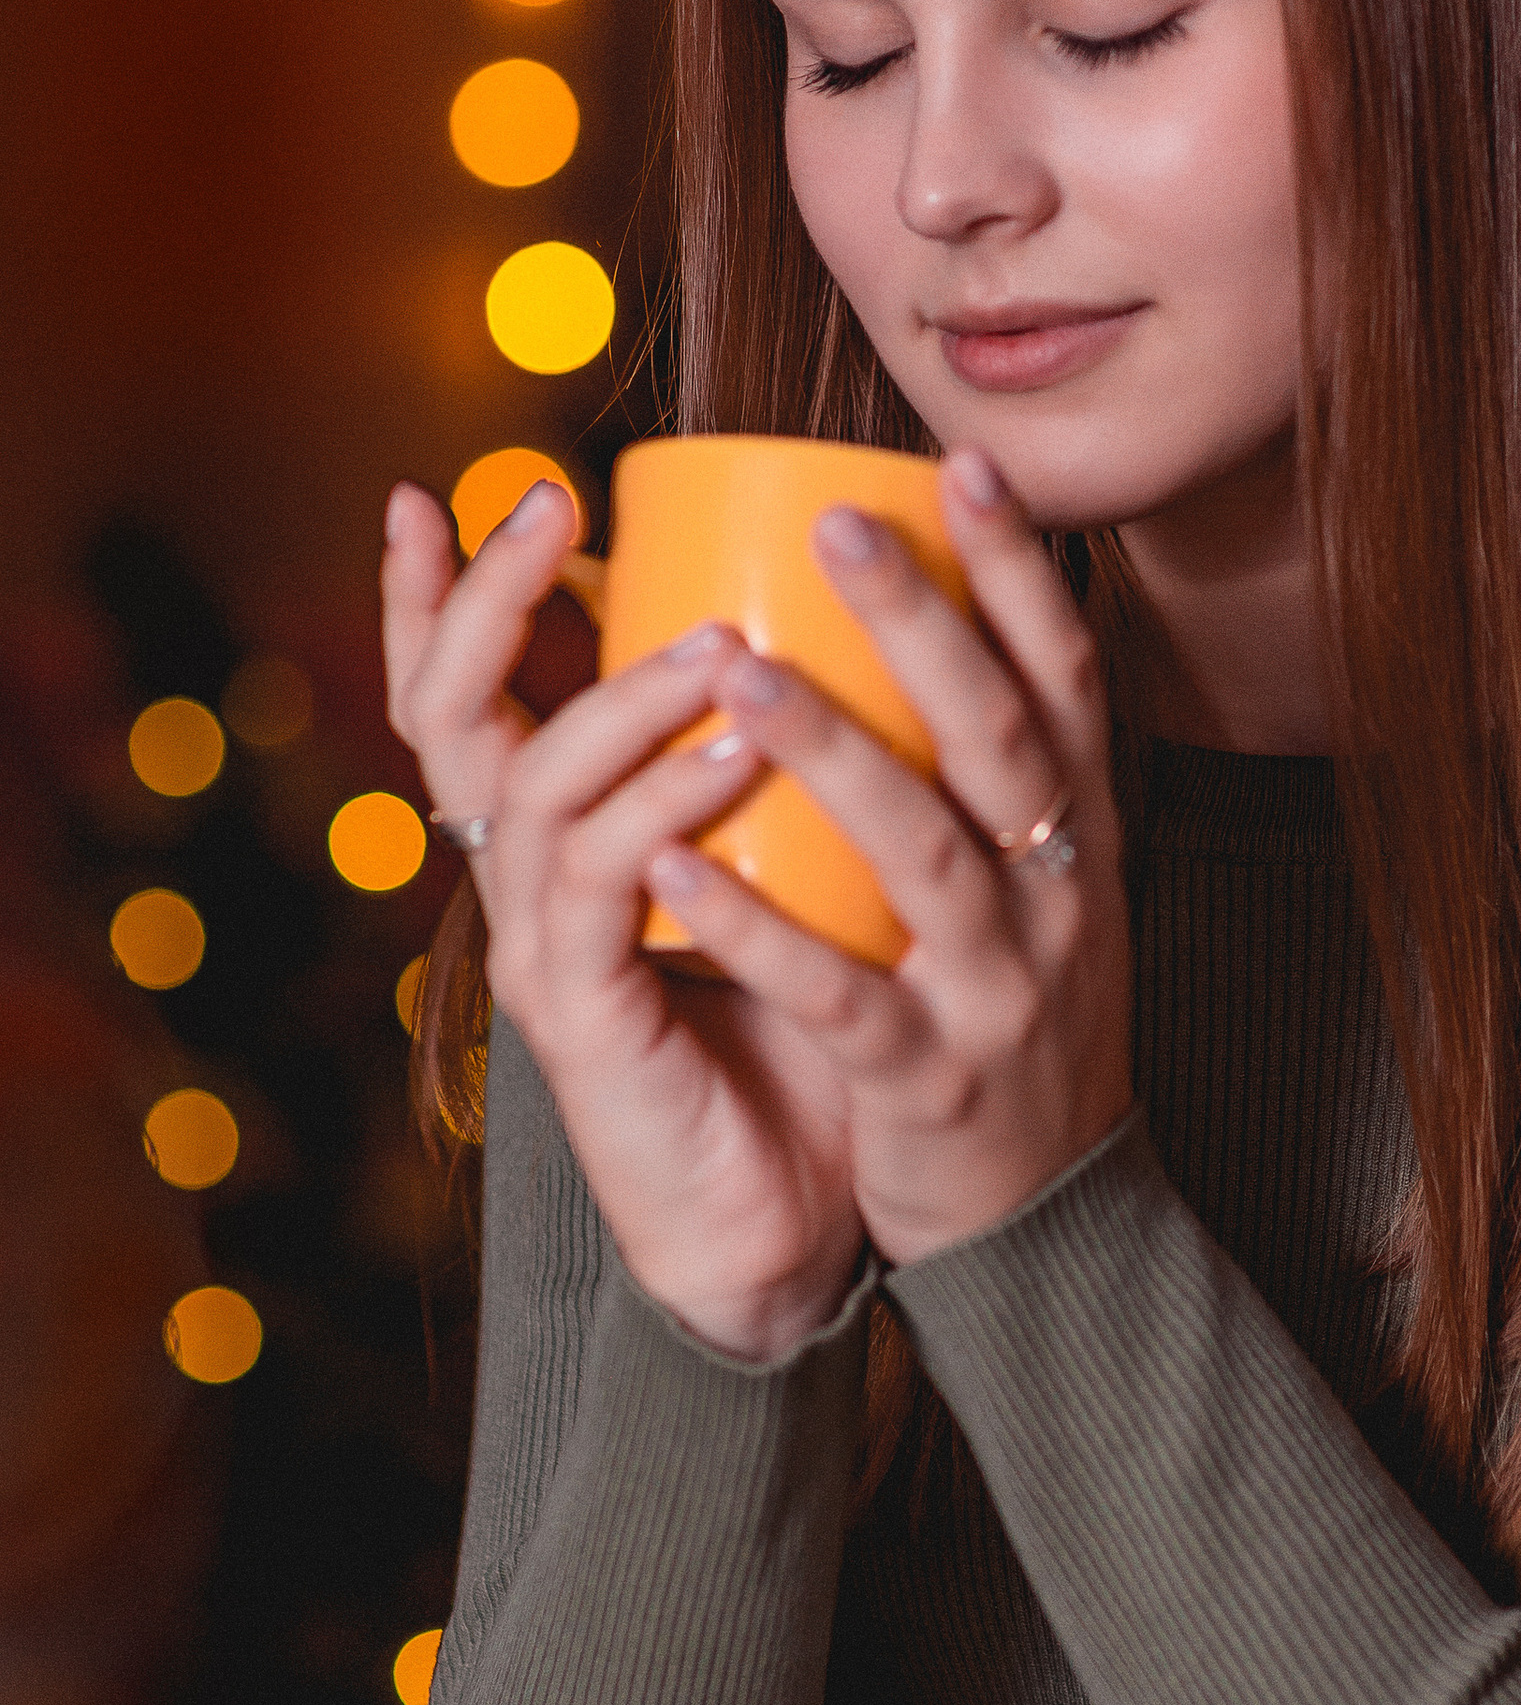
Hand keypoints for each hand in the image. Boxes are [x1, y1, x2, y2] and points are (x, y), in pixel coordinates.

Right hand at [384, 472, 858, 1355]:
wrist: (795, 1221)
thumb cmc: (804, 1026)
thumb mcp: (798, 867)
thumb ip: (803, 763)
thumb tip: (884, 612)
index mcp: (571, 832)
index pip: (478, 689)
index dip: (458, 592)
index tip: (470, 484)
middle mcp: (534, 881)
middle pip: (452, 715)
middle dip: (487, 602)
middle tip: (541, 509)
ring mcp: (546, 951)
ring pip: (534, 794)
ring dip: (622, 705)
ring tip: (719, 643)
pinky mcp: (585, 1024)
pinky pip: (601, 901)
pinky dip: (658, 819)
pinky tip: (731, 760)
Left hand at [641, 446, 1135, 1280]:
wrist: (1048, 1214)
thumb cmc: (1011, 1014)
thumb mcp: (1039, 884)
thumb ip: (993, 774)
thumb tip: (929, 609)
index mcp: (1081, 833)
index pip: (1067, 677)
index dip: (1025, 569)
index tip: (965, 462)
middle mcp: (1058, 895)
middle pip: (998, 736)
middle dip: (923, 622)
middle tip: (838, 523)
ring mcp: (1002, 987)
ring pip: (927, 854)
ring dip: (835, 755)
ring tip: (739, 674)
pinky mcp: (932, 1078)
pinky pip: (842, 996)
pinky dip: (760, 932)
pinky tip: (675, 870)